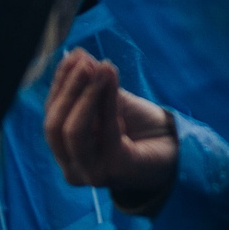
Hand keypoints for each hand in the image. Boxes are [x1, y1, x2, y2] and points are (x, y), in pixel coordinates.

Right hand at [44, 49, 178, 213]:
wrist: (176, 149)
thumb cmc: (139, 128)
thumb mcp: (110, 103)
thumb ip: (91, 86)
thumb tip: (77, 56)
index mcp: (66, 152)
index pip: (52, 116)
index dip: (59, 85)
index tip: (73, 57)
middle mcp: (73, 169)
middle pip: (55, 127)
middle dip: (68, 90)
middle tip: (84, 62)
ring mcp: (93, 173)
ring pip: (74, 131)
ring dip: (85, 94)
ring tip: (99, 67)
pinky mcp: (117, 169)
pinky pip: (107, 130)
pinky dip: (107, 101)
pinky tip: (111, 77)